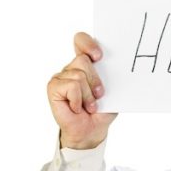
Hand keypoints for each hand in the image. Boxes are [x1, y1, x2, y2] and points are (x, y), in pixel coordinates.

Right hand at [48, 33, 117, 148]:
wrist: (91, 130)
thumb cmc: (101, 110)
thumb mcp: (112, 91)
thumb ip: (110, 76)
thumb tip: (118, 67)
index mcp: (85, 63)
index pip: (81, 41)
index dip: (88, 44)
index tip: (99, 56)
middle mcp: (71, 67)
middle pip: (83, 60)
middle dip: (95, 80)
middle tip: (99, 95)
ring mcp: (61, 77)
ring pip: (79, 75)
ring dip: (88, 95)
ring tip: (89, 105)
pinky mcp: (53, 87)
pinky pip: (71, 86)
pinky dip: (78, 100)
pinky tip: (77, 108)